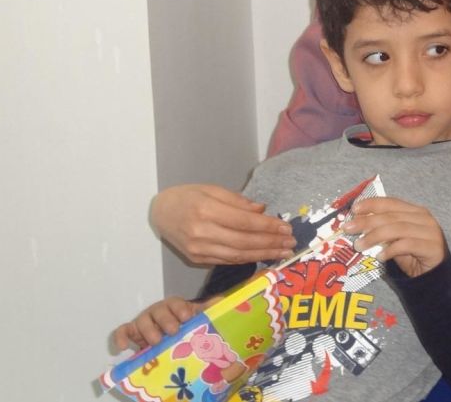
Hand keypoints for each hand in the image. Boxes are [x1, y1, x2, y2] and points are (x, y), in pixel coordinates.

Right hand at [113, 295, 204, 350]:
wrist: (169, 337)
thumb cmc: (183, 326)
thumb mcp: (196, 318)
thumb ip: (207, 310)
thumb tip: (221, 301)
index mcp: (174, 306)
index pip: (176, 303)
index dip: (180, 308)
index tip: (187, 317)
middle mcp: (158, 311)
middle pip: (159, 311)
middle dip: (166, 320)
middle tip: (173, 331)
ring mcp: (144, 321)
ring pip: (142, 321)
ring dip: (148, 330)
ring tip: (156, 341)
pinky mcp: (132, 332)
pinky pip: (123, 331)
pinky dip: (121, 337)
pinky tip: (123, 347)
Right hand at [150, 184, 294, 264]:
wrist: (159, 212)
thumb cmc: (187, 196)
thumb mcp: (212, 189)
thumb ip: (238, 201)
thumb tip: (262, 210)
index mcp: (206, 211)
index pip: (245, 222)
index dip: (268, 227)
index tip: (287, 228)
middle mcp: (202, 233)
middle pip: (244, 242)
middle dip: (271, 243)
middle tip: (291, 243)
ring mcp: (198, 249)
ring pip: (237, 255)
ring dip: (263, 255)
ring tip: (283, 253)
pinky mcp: (197, 259)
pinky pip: (227, 260)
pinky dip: (247, 259)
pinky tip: (262, 256)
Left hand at [344, 196, 446, 277]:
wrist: (435, 275)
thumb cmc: (413, 256)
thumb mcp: (395, 240)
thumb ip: (383, 230)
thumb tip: (358, 224)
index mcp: (415, 211)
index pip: (392, 203)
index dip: (372, 204)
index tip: (354, 209)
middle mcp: (424, 218)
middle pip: (391, 216)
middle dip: (367, 221)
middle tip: (348, 229)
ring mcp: (430, 231)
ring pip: (397, 229)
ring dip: (374, 236)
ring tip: (359, 245)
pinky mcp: (432, 246)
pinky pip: (407, 245)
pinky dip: (390, 250)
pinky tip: (380, 257)